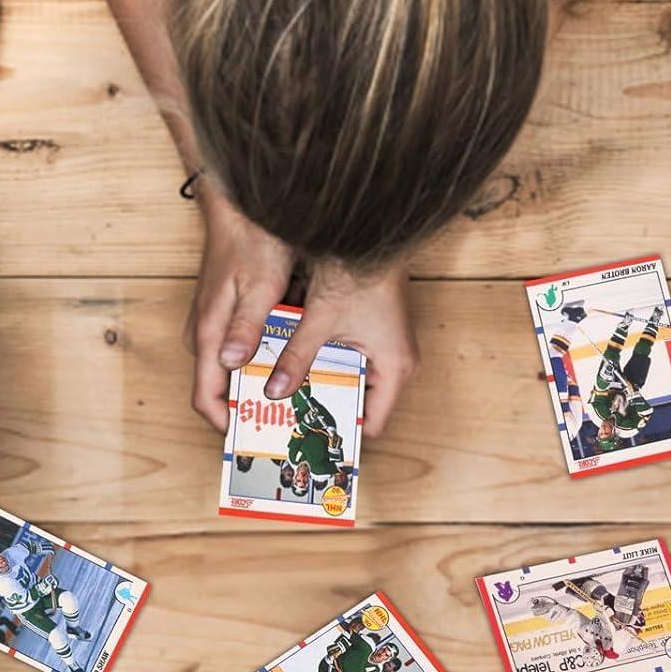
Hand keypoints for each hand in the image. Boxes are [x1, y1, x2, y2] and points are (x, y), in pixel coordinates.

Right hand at [186, 185, 295, 432]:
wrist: (239, 206)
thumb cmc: (250, 241)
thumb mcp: (259, 286)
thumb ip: (246, 328)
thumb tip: (231, 365)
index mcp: (210, 333)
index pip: (205, 397)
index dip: (225, 423)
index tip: (253, 438)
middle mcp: (205, 332)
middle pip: (219, 387)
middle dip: (248, 407)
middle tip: (284, 423)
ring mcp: (213, 321)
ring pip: (230, 368)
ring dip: (256, 383)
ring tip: (294, 397)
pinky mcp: (225, 311)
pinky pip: (237, 348)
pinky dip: (259, 360)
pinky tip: (289, 359)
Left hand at [262, 259, 415, 437]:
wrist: (369, 229)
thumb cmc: (358, 271)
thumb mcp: (319, 320)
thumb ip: (295, 358)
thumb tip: (274, 391)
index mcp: (394, 367)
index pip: (371, 423)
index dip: (341, 434)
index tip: (310, 442)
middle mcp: (396, 361)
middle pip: (359, 401)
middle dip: (325, 409)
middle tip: (288, 421)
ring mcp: (385, 345)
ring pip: (350, 379)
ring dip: (321, 384)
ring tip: (284, 396)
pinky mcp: (373, 330)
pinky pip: (349, 358)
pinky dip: (324, 362)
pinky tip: (293, 362)